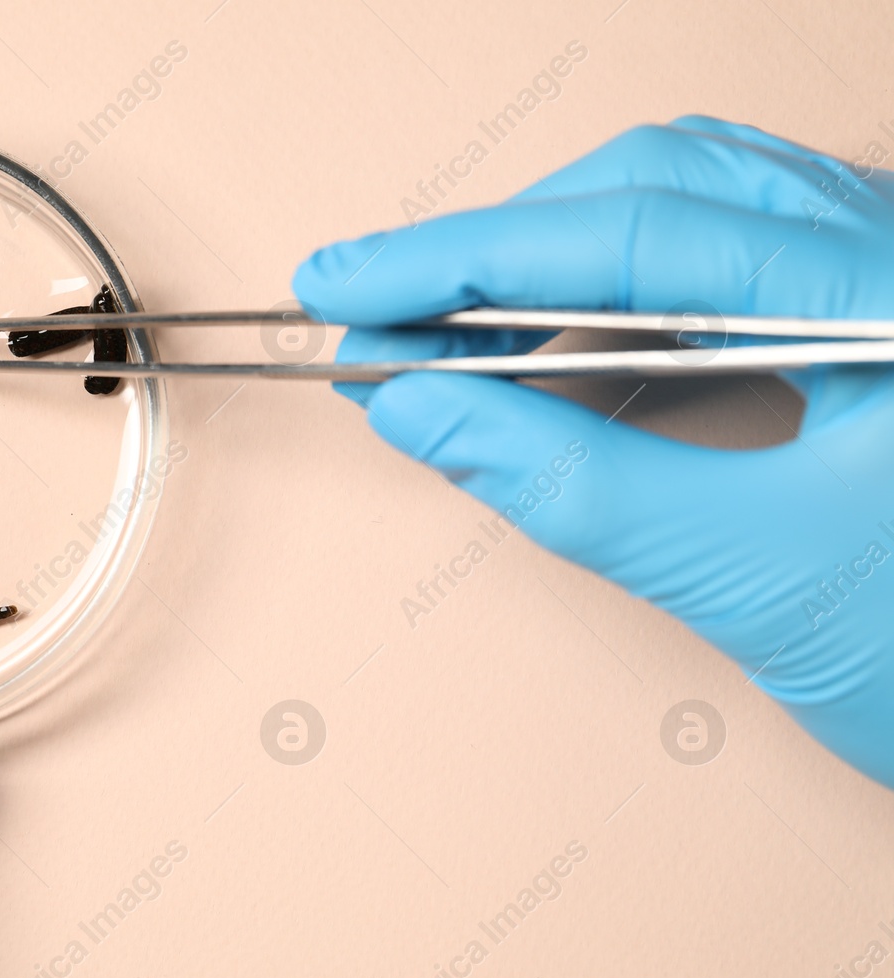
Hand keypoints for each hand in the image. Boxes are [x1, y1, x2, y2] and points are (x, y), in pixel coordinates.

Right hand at [294, 116, 893, 785]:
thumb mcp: (753, 580)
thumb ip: (572, 484)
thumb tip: (420, 410)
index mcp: (891, 296)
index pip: (636, 235)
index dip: (465, 257)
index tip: (347, 286)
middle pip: (658, 187)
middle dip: (496, 249)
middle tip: (373, 317)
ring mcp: (883, 278)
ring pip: (684, 210)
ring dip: (548, 265)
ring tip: (439, 334)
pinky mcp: (864, 315)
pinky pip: (717, 266)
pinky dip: (611, 303)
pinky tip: (545, 353)